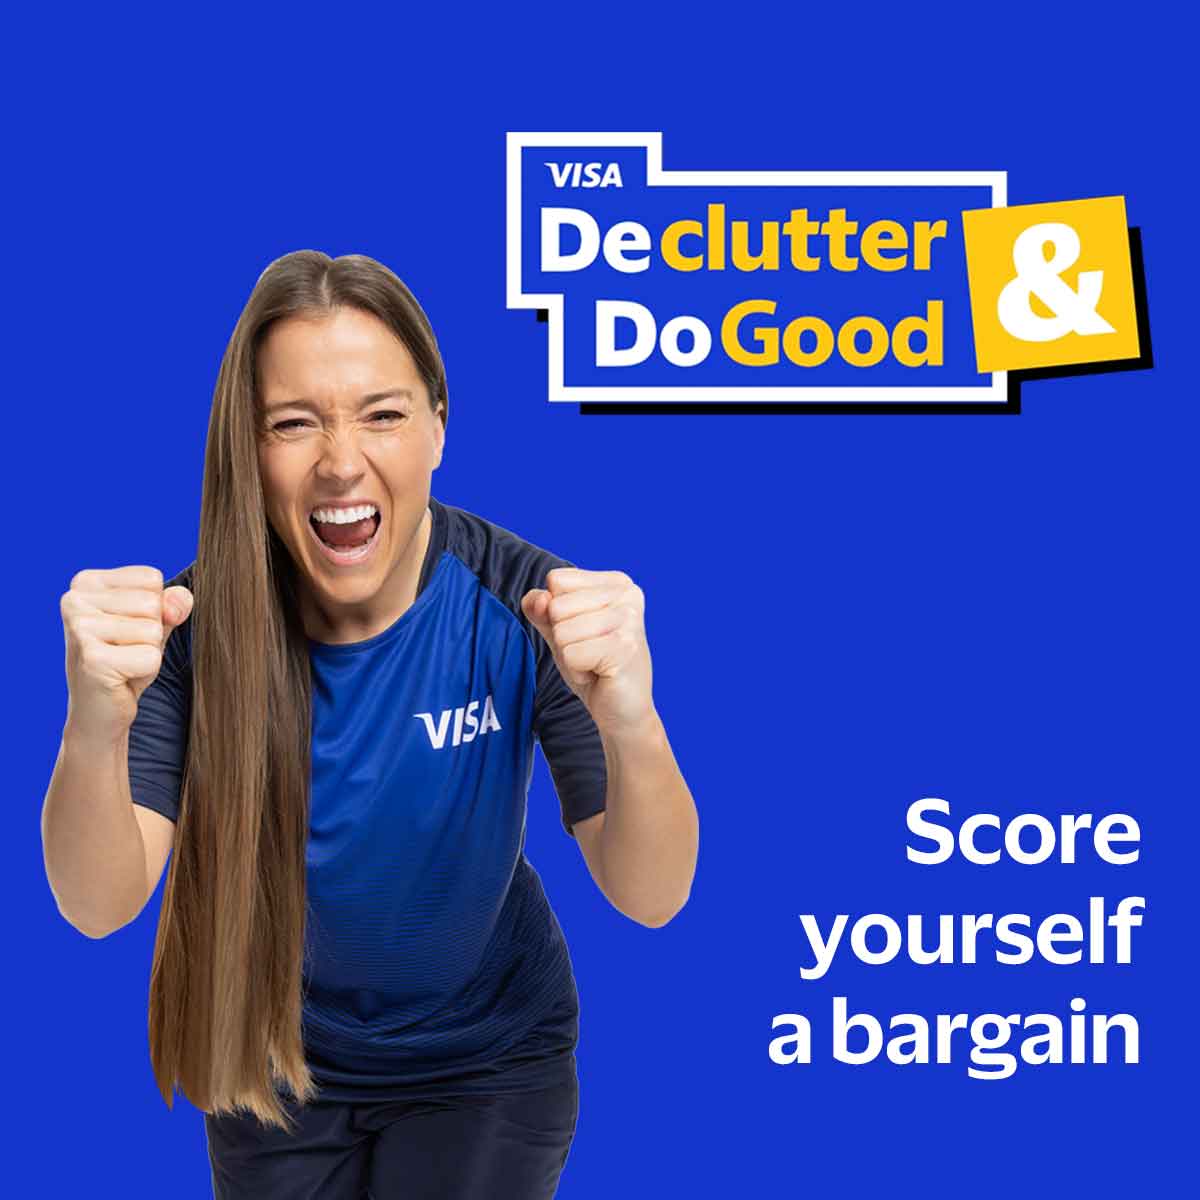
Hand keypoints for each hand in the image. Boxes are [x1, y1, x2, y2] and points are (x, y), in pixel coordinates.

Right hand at [60, 565, 192, 743]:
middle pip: (153, 603)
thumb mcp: (155, 623)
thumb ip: (173, 603)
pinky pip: (150, 656)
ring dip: (148, 652)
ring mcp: (79, 628)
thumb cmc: (126, 659)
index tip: (127, 630)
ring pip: (153, 630)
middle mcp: (74, 599)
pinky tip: (121, 677)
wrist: (98, 710)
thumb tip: (179, 600)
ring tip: (123, 663)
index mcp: (86, 581)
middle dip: (151, 633)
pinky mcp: (92, 658)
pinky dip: (145, 671)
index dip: (153, 610)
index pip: (151, 578)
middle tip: (125, 651)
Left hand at [521, 567, 654, 735]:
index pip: (556, 580)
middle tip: (591, 652)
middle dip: (564, 637)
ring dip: (571, 656)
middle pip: (557, 606)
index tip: (584, 633)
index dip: (557, 613)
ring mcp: (628, 619)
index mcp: (616, 582)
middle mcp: (627, 594)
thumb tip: (538, 598)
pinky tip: (600, 674)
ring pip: (562, 632)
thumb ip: (541, 610)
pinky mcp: (623, 646)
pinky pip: (570, 654)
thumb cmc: (594, 666)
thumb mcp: (560, 631)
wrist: (623, 711)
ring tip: (595, 663)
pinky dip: (577, 670)